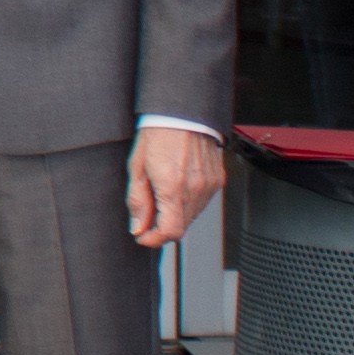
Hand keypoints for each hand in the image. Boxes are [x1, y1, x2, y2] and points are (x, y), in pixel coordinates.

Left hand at [127, 123, 226, 248]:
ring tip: (161, 192)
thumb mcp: (137, 167)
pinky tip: (177, 185)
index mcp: (172, 188)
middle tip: (147, 214)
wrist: (182, 115)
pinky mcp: (217, 181)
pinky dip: (188, 202)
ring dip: (175, 213)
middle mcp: (195, 190)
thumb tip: (138, 226)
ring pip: (192, 215)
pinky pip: (202, 202)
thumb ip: (138, 200)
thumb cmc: (157, 135)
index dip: (154, 239)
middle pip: (181, 226)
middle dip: (162, 226)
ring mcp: (209, 186)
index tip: (143, 236)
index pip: (171, 232)